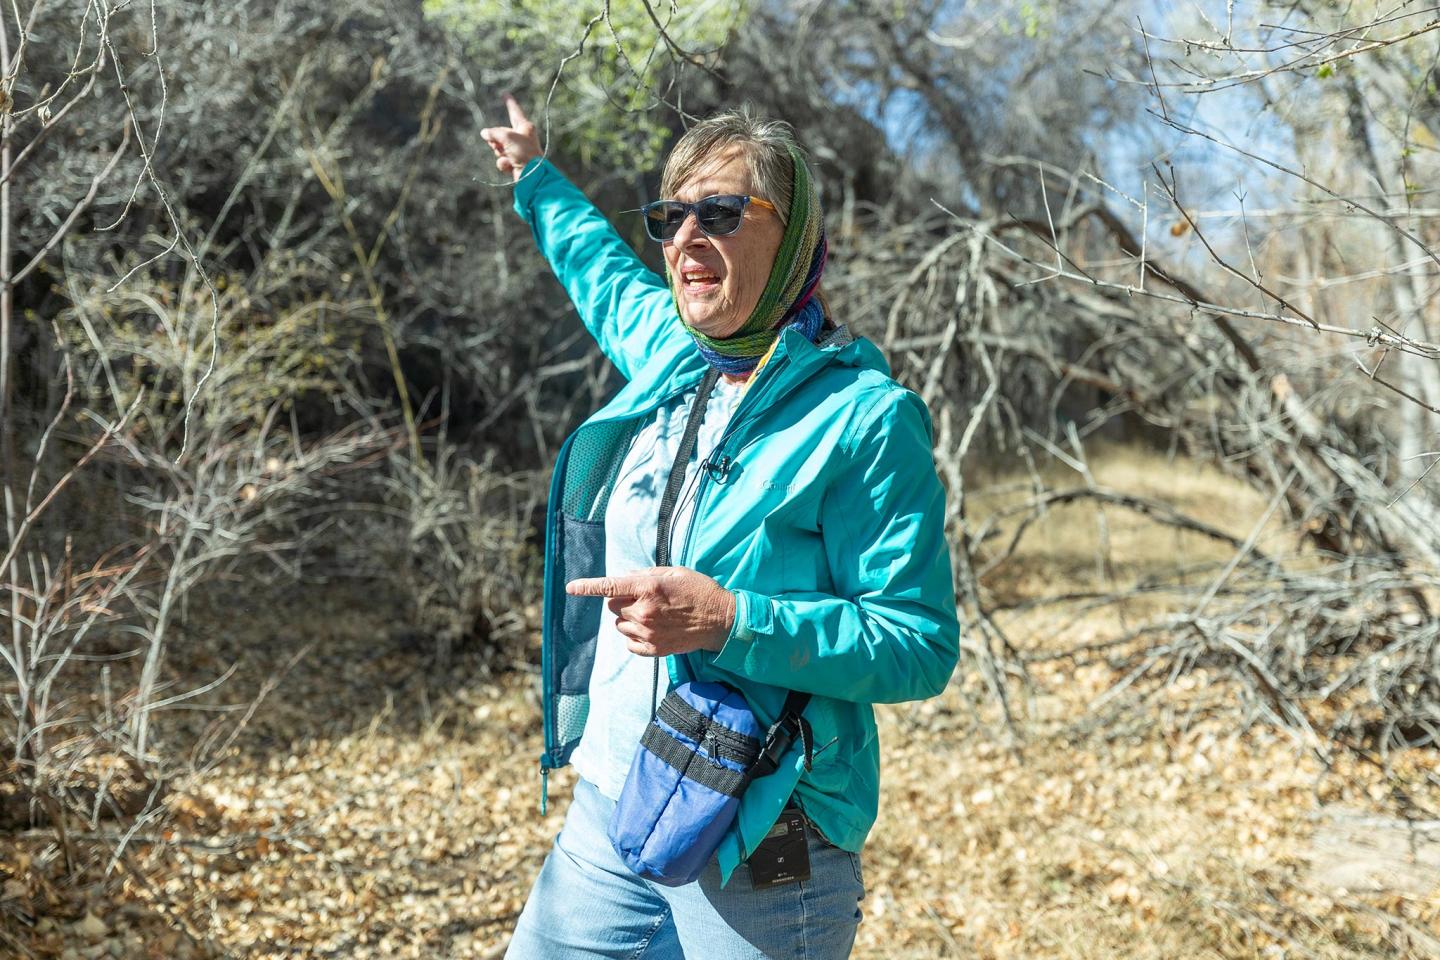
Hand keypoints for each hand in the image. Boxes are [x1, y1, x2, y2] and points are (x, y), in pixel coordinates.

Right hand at [480, 92, 540, 181]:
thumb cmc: (524, 152)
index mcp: (525, 127)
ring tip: (508, 156)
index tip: (505, 93)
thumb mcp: (506, 137)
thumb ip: (493, 133)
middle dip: (496, 140)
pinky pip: (502, 159)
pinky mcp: (515, 162)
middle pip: (500, 133)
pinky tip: (510, 165)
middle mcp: (522, 137)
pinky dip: (503, 163)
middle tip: (499, 144)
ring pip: (499, 148)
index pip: (514, 111)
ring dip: (499, 152)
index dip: (509, 102)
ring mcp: (518, 151)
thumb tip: (484, 133)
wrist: (532, 175)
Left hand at [565, 566, 736, 656]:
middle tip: (643, 598)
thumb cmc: (699, 591)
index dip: (587, 586)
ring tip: (653, 614)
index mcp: (648, 588)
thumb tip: (624, 577)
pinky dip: (634, 635)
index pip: (609, 586)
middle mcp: (644, 611)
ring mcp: (648, 632)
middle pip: (612, 605)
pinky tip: (652, 629)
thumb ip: (646, 574)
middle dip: (621, 600)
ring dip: (628, 618)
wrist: (720, 621)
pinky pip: (628, 642)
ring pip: (619, 624)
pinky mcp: (654, 649)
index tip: (571, 587)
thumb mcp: (674, 572)